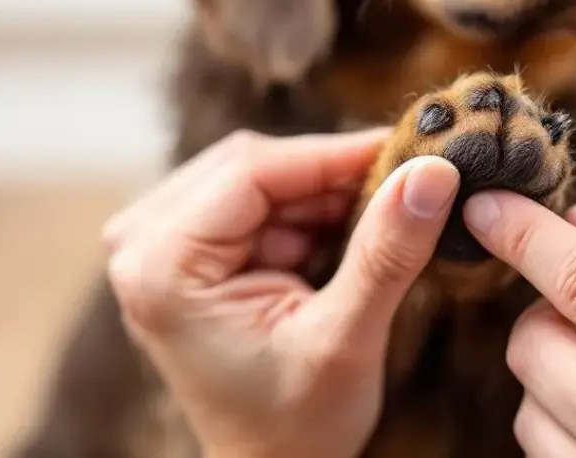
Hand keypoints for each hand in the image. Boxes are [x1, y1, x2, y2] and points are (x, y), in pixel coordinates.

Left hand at [103, 129, 460, 457]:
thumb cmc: (295, 426)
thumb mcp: (345, 340)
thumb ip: (385, 253)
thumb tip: (432, 172)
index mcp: (162, 269)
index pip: (253, 171)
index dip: (336, 153)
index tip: (410, 149)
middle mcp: (143, 244)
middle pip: (252, 165)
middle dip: (330, 175)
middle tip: (404, 185)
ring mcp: (159, 241)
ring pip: (260, 174)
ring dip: (322, 193)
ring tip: (377, 224)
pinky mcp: (186, 245)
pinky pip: (257, 196)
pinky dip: (308, 210)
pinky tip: (343, 238)